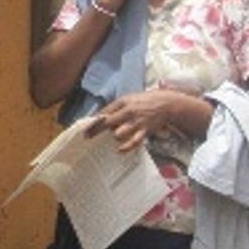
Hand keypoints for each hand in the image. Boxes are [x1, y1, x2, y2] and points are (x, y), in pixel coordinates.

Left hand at [87, 88, 203, 152]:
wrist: (165, 103)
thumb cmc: (144, 100)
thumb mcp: (127, 98)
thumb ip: (114, 107)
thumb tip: (100, 116)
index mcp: (122, 103)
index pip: (103, 113)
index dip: (92, 122)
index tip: (84, 129)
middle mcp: (128, 112)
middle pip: (107, 123)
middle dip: (96, 131)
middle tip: (88, 137)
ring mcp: (136, 122)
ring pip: (118, 133)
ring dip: (113, 136)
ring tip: (113, 137)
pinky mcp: (144, 131)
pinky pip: (134, 142)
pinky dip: (126, 147)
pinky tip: (119, 150)